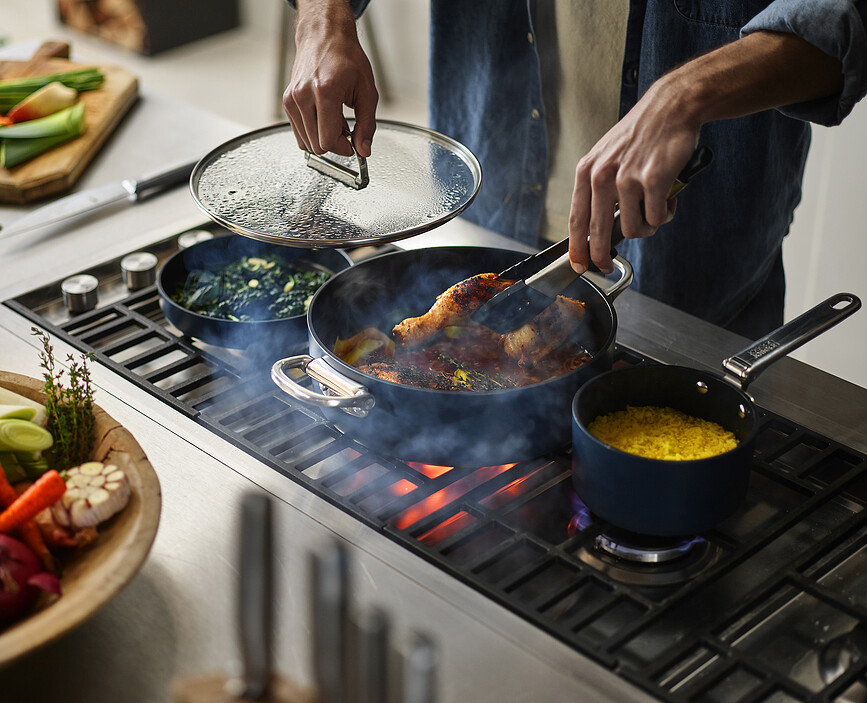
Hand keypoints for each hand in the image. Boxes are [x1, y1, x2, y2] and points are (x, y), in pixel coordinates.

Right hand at [283, 0, 378, 157]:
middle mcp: (303, 96)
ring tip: (335, 120)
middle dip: (334, 143)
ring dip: (322, 138)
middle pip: (316, 145)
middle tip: (346, 128)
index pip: (327, 141)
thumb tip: (363, 150)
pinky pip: (299, 133)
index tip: (352, 143)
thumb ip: (367, 125)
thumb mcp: (367, 91)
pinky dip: (313, 131)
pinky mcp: (287, 102)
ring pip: (306, 142)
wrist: (324, 36)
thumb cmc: (346, 58)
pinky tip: (324, 117)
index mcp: (324, 92)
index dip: (343, 147)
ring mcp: (292, 99)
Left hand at [568, 76, 697, 273]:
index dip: (576, 248)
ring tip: (655, 209)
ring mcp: (627, 178)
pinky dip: (664, 215)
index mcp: (587, 171)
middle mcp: (602, 175)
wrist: (671, 108)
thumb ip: (598, 190)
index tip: (578, 265)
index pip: (576, 219)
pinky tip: (668, 200)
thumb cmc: (641, 136)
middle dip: (601, 256)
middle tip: (607, 266)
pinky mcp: (653, 180)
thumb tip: (595, 230)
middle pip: (597, 233)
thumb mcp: (606, 158)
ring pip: (632, 229)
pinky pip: (656, 218)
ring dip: (646, 227)